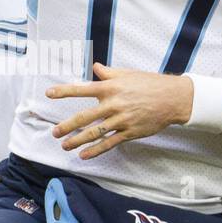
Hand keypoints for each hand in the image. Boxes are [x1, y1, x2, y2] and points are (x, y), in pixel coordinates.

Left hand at [47, 64, 191, 158]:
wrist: (172, 98)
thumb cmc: (149, 83)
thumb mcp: (128, 74)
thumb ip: (108, 72)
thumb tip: (95, 67)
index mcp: (111, 87)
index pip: (83, 89)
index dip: (64, 91)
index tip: (49, 93)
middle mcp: (114, 104)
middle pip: (85, 117)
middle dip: (67, 126)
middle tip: (54, 132)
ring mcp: (122, 120)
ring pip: (95, 132)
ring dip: (78, 140)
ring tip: (65, 146)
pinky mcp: (130, 132)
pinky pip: (110, 143)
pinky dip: (96, 150)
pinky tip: (84, 155)